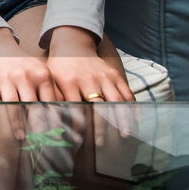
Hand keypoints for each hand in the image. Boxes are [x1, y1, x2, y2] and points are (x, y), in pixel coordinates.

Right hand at [0, 28, 57, 139]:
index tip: (57, 135)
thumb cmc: (21, 64)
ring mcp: (5, 77)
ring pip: (12, 104)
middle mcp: (24, 75)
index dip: (53, 119)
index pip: (49, 101)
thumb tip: (64, 114)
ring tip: (20, 137)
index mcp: (41, 75)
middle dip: (36, 125)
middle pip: (32, 105)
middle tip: (41, 141)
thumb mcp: (38, 72)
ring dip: (16, 123)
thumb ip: (48, 90)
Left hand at [46, 27, 134, 145]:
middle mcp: (88, 79)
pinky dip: (132, 106)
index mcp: (69, 82)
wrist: (73, 45)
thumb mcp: (52, 82)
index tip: (80, 141)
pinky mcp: (115, 75)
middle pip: (98, 106)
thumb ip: (54, 101)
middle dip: (101, 126)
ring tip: (124, 135)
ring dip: (121, 119)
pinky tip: (136, 120)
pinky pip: (126, 92)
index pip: (75, 107)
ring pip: (116, 100)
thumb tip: (53, 124)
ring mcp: (104, 77)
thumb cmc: (59, 69)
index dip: (78, 124)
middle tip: (102, 144)